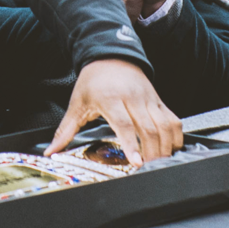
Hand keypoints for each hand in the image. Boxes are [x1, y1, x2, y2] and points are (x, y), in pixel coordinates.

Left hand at [46, 59, 181, 165]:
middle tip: (150, 170)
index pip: (124, 123)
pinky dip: (176, 137)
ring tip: (160, 164)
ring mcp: (149, 100)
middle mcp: (132, 98)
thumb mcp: (76, 103)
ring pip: (165, 126)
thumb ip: (65, 130)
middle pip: (148, 128)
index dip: (132, 144)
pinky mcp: (160, 102)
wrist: (111, 57)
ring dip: (166, 147)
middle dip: (152, 152)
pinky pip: (174, 121)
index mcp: (110, 98)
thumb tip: (52, 151)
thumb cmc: (93, 82)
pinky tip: (171, 150)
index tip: (137, 161)